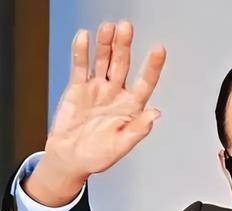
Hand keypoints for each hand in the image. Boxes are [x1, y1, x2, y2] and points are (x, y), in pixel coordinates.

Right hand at [24, 20, 165, 205]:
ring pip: (103, 60)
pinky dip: (82, 52)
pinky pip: (81, 66)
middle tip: (126, 28)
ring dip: (106, 44)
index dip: (152, 66)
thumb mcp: (120, 146)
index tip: (159, 49)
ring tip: (108, 28)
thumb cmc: (97, 156)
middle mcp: (116, 94)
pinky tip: (85, 38)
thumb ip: (138, 130)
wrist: (69, 159)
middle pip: (123, 64)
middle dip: (125, 46)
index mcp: (131, 108)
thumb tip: (156, 115)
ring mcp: (98, 89)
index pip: (145, 82)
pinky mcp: (78, 88)